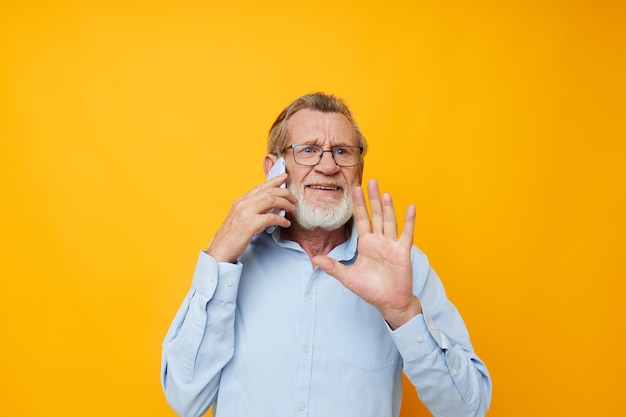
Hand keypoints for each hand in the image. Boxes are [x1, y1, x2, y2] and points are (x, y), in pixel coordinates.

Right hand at [206, 173, 295, 262]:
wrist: (220, 250)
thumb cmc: (231, 237)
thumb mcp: (240, 218)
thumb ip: (253, 210)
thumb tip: (272, 208)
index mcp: (240, 201)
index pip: (260, 187)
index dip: (274, 180)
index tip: (284, 176)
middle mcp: (242, 203)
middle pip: (268, 191)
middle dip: (284, 193)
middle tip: (293, 198)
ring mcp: (245, 213)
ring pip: (271, 200)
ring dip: (285, 203)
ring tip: (292, 208)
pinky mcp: (250, 224)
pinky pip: (271, 217)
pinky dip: (281, 219)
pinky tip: (286, 223)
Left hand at [312, 179, 421, 328]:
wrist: (389, 302)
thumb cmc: (370, 290)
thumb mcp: (348, 278)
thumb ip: (334, 267)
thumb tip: (315, 259)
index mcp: (366, 244)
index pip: (361, 219)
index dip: (358, 205)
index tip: (354, 189)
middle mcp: (379, 241)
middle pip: (375, 215)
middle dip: (372, 199)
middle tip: (370, 180)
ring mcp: (392, 245)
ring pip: (389, 221)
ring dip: (388, 207)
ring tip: (385, 192)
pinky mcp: (403, 252)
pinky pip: (407, 234)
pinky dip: (409, 221)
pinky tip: (410, 207)